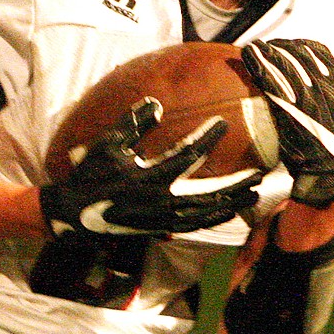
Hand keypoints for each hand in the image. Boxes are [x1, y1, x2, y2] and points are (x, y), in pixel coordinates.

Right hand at [40, 97, 260, 235]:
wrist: (73, 213)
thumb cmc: (90, 175)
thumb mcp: (107, 145)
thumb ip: (132, 125)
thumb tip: (156, 104)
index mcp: (148, 178)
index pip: (187, 156)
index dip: (207, 138)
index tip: (223, 124)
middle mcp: (159, 202)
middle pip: (208, 195)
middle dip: (235, 185)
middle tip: (260, 175)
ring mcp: (161, 219)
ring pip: (204, 215)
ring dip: (230, 205)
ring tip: (252, 195)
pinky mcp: (158, 229)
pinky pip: (192, 226)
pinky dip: (211, 219)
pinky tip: (226, 212)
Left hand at [241, 38, 333, 207]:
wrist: (327, 168)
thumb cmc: (328, 143)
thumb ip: (324, 94)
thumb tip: (305, 81)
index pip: (318, 51)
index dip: (298, 45)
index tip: (284, 45)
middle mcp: (327, 83)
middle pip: (299, 53)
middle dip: (279, 47)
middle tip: (263, 47)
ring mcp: (310, 93)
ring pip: (283, 62)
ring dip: (265, 52)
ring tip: (252, 48)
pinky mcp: (292, 105)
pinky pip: (271, 79)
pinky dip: (257, 65)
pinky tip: (247, 58)